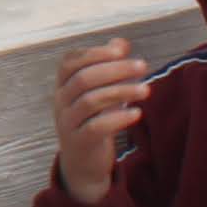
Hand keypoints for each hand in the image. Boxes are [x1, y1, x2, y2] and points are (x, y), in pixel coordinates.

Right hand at [48, 39, 144, 202]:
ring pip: (91, 101)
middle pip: (83, 78)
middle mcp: (60, 102)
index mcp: (63, 86)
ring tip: (146, 90)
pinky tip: (137, 113)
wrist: (82, 164)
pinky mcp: (79, 143)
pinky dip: (118, 118)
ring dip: (121, 91)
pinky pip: (96, 127)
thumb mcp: (98, 92)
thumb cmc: (92, 121)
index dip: (95, 53)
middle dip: (115, 69)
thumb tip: (120, 42)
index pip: (71, 61)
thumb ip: (108, 67)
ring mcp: (67, 123)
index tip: (122, 50)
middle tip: (143, 66)